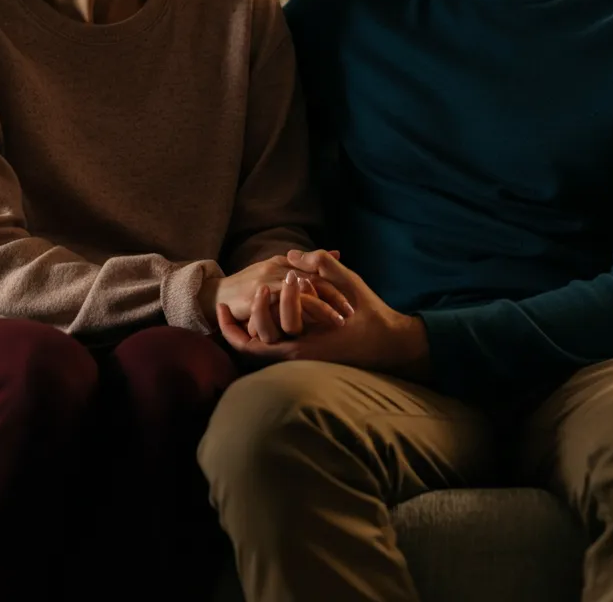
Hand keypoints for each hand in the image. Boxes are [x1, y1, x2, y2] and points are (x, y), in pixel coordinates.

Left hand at [218, 250, 431, 380]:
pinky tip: (268, 313)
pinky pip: (277, 348)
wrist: (391, 344)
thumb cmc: (371, 315)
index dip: (230, 328)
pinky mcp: (309, 355)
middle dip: (234, 329)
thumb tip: (293, 254)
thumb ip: (321, 265)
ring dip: (250, 330)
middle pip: (250, 352)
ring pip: (263, 350)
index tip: (221, 308)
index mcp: (300, 346)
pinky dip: (267, 332)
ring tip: (242, 307)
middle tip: (226, 306)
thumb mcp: (348, 284)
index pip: (250, 345)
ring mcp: (303, 358)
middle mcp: (297, 358)